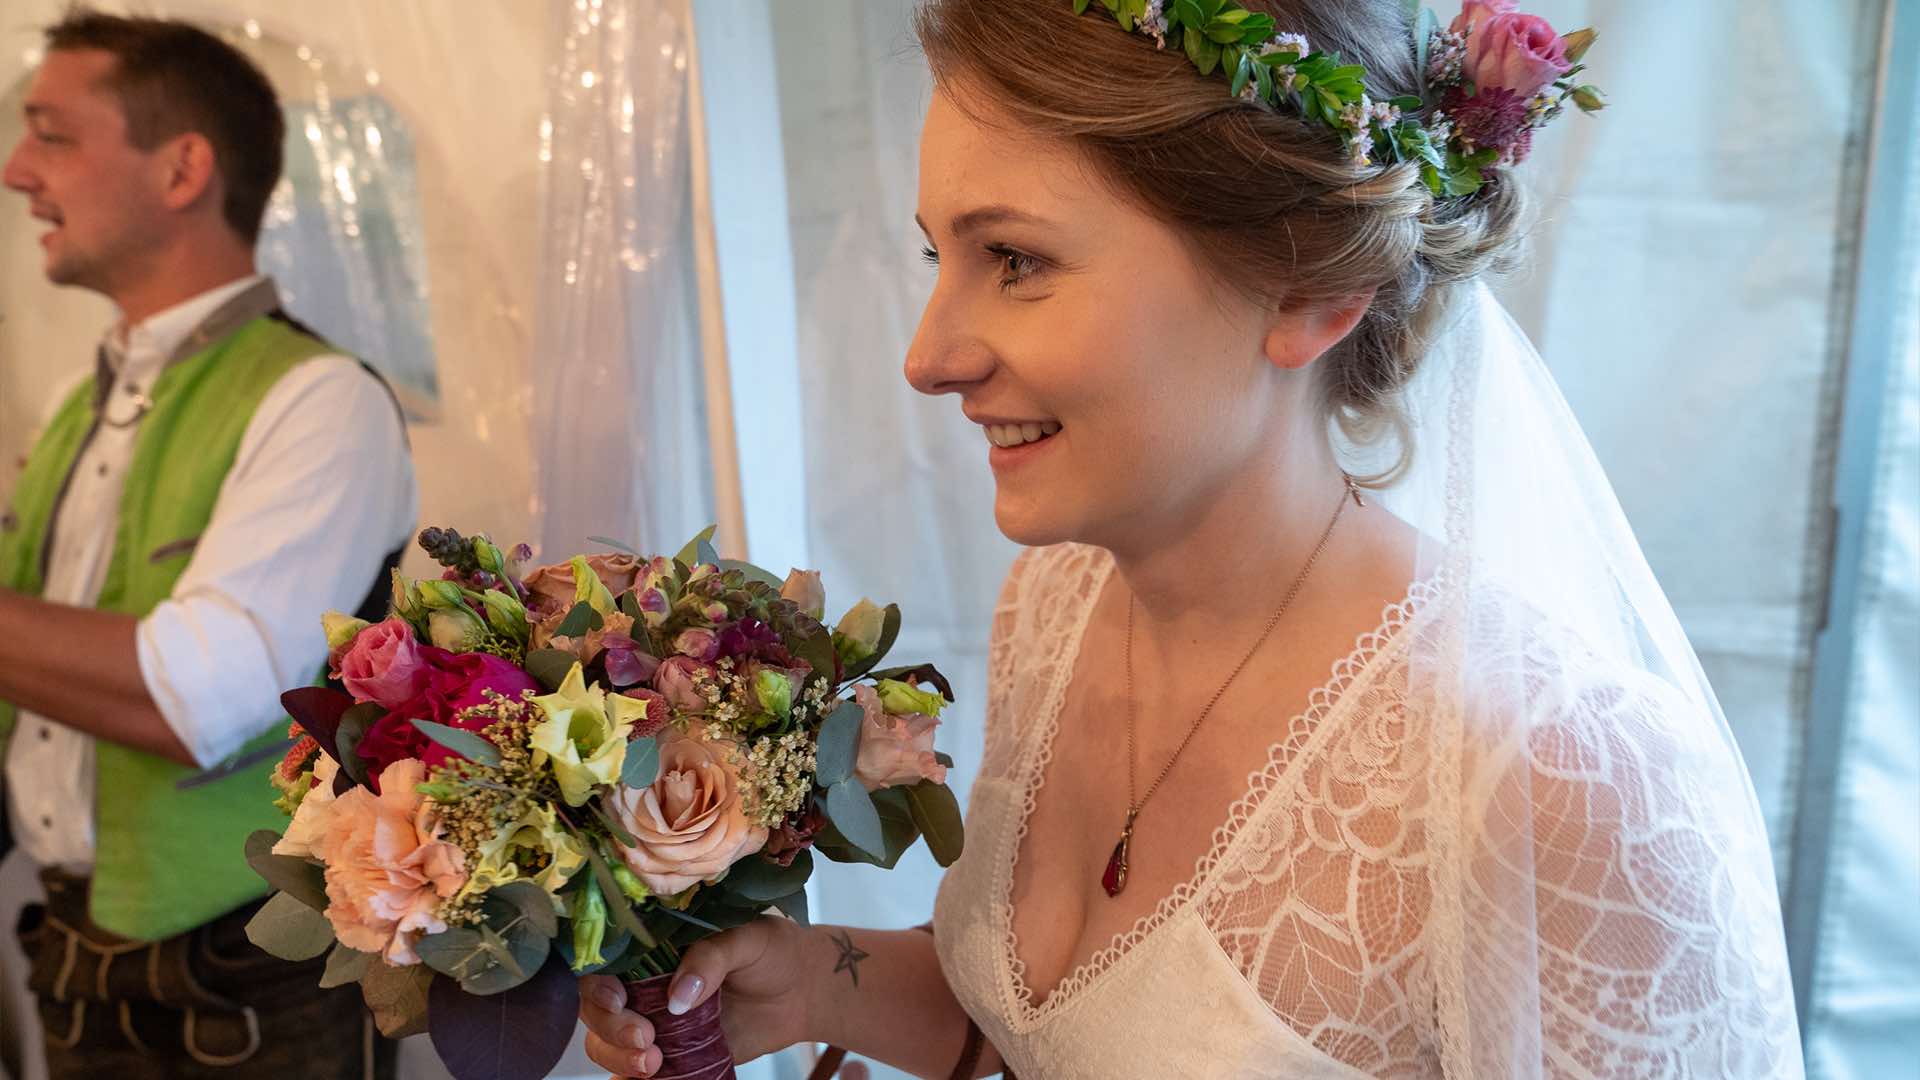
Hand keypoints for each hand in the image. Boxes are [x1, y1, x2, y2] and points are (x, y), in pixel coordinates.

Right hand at [580, 917, 814, 1077]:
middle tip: (646, 1039)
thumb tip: (678, 998)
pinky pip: (634, 1073)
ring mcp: (654, 1021)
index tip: (619, 1000)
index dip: (598, 984)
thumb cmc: (773, 951)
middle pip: (597, 1009)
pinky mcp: (671, 1054)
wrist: (802, 990)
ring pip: (607, 1044)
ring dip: (618, 1058)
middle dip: (611, 1028)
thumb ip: (710, 958)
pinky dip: (628, 1078)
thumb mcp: (747, 938)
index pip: (604, 963)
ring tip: (654, 1063)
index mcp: (652, 946)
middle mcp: (644, 985)